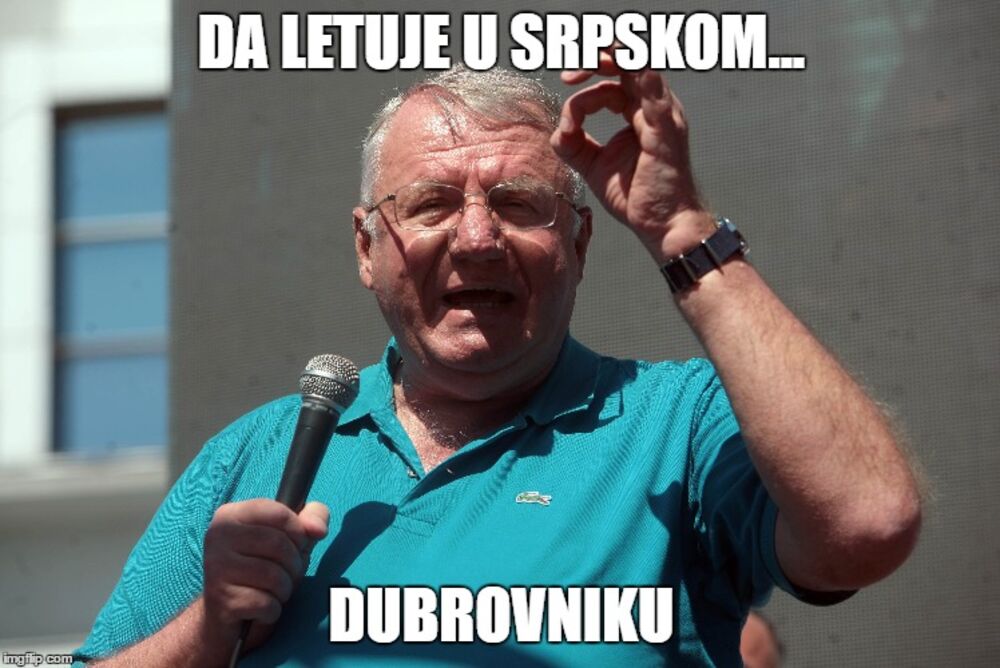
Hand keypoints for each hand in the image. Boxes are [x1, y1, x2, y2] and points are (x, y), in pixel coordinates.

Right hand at [202, 499, 328, 648]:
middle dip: (294, 565)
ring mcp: (216, 568)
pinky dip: (272, 611)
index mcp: (230, 515)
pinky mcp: (221, 600)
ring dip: (284, 590)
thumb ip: (312, 517)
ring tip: (272, 592)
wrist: (223, 615)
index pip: (279, 513)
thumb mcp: (291, 536)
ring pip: (275, 577)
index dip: (298, 533)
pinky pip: (266, 604)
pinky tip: (259, 610)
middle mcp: (217, 537)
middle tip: (285, 575)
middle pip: (279, 545)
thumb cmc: (261, 569)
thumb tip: (318, 529)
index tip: (296, 545)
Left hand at [550, 56, 716, 262]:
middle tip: (567, 77)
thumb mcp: (593, 166)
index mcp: (640, 111)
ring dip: (608, 57)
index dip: (584, 89)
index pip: (611, 81)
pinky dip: (634, 76)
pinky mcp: (666, 129)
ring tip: (580, 68)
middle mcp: (654, 106)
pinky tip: (613, 72)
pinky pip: (653, 90)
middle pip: (627, 60)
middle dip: (593, 58)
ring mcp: (663, 114)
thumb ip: (573, 144)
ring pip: (639, 64)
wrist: (662, 225)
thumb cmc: (636, 197)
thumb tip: (558, 128)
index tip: (566, 112)